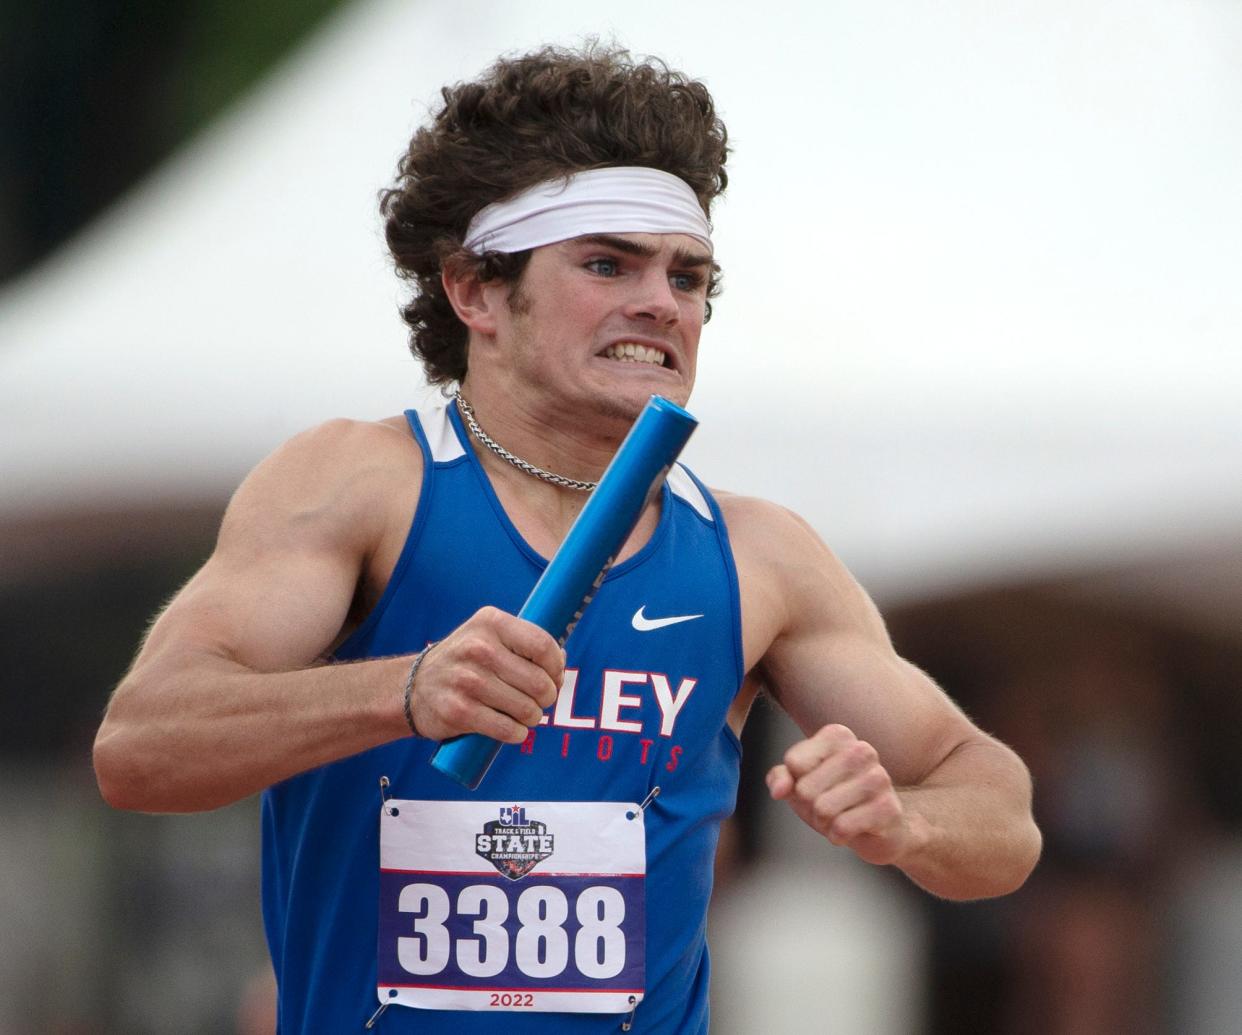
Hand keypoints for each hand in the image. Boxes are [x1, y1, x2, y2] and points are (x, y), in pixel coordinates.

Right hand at [408, 606, 563, 742]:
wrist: (412, 686)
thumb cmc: (462, 661)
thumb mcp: (487, 636)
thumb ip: (522, 642)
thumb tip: (560, 659)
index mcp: (490, 623)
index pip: (542, 645)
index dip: (556, 667)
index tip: (554, 677)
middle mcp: (478, 648)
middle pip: (539, 682)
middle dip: (547, 697)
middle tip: (540, 700)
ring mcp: (467, 680)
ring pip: (527, 708)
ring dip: (533, 717)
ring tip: (525, 714)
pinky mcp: (460, 711)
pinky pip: (507, 729)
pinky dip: (517, 733)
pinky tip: (513, 729)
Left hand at [767, 723, 911, 865]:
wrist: (879, 827)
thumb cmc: (833, 797)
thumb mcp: (800, 783)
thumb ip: (780, 778)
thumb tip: (778, 790)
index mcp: (838, 735)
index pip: (794, 763)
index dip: (796, 784)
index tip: (815, 785)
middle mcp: (862, 750)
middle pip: (806, 789)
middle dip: (809, 807)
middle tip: (826, 807)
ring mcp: (878, 778)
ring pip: (823, 809)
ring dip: (823, 823)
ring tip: (839, 817)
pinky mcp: (888, 808)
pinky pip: (842, 827)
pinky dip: (838, 836)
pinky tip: (851, 830)